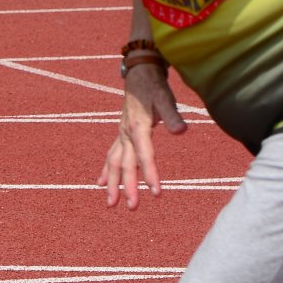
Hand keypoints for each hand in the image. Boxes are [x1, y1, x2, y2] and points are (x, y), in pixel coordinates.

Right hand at [100, 64, 186, 209]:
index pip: (144, 156)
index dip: (150, 175)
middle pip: (125, 165)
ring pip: (114, 163)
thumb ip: (172, 115)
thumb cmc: (154, 87)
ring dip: (112, 184)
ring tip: (111, 203)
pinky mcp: (121, 135)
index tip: (155, 193)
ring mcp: (120, 135)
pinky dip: (106, 171)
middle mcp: (125, 134)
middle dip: (127, 187)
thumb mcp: (166, 98)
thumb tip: (181, 131)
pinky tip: (100, 183)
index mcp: (137, 127)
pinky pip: (111, 156)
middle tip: (131, 207)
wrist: (139, 75)